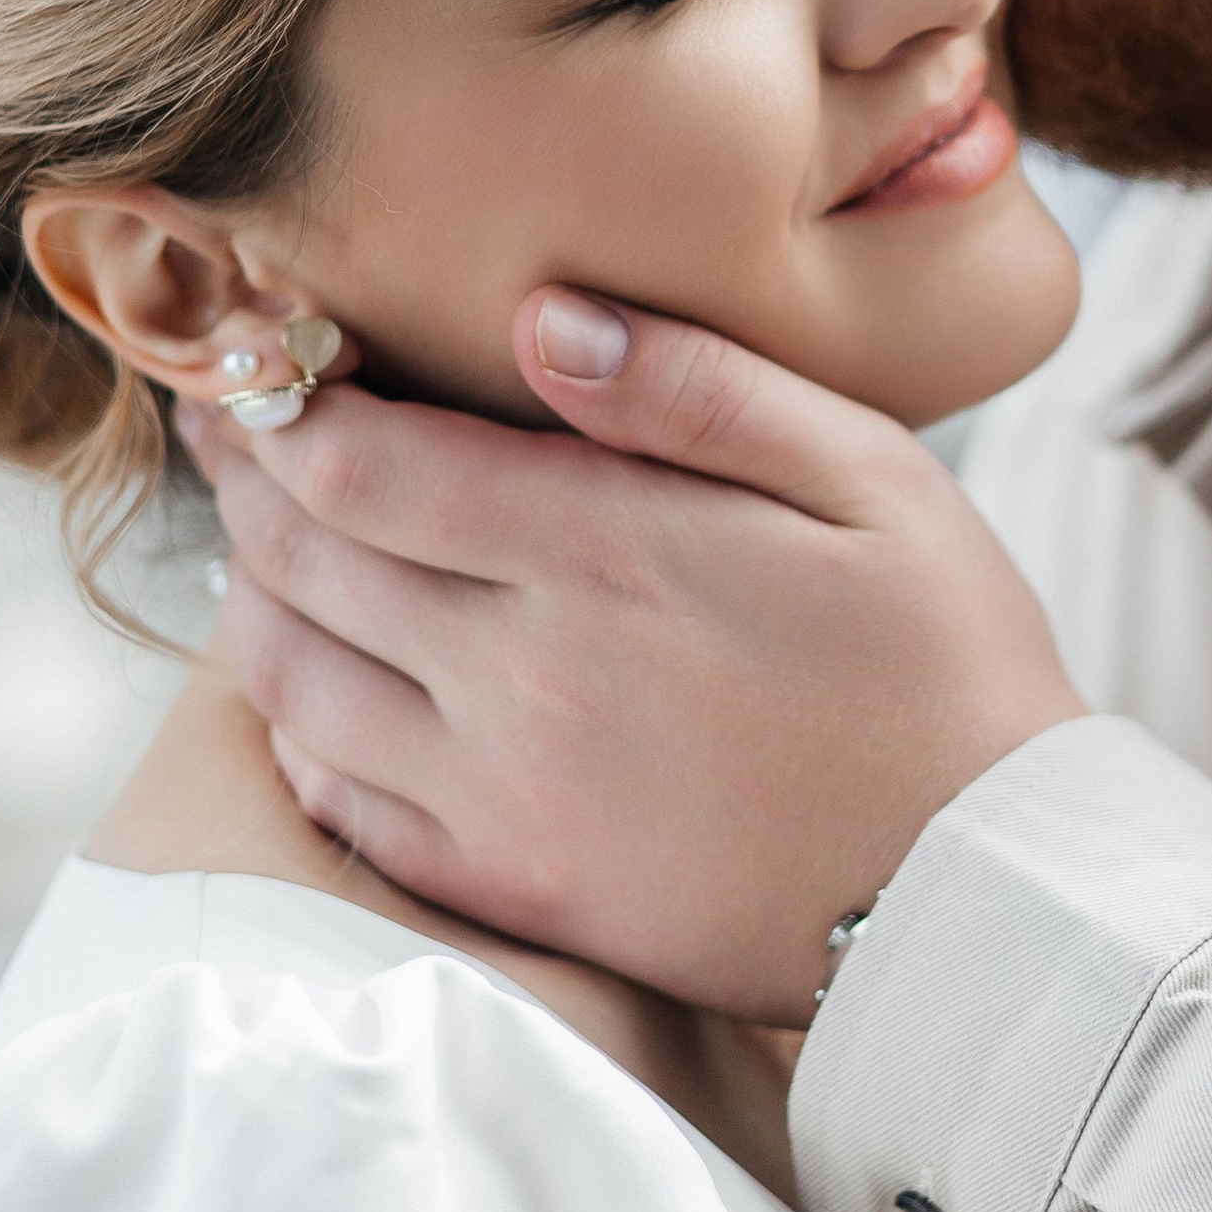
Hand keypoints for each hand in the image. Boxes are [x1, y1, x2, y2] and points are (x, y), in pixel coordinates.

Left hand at [191, 291, 1086, 1018]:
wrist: (982, 893)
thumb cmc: (948, 664)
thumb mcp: (871, 477)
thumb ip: (702, 387)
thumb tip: (542, 318)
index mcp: (604, 552)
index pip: (360, 465)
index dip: (284, 407)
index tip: (268, 365)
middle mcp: (523, 673)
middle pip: (302, 561)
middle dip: (246, 480)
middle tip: (228, 431)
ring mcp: (505, 793)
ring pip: (295, 683)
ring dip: (251, 599)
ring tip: (256, 543)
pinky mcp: (513, 887)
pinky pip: (342, 805)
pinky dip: (297, 733)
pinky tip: (314, 688)